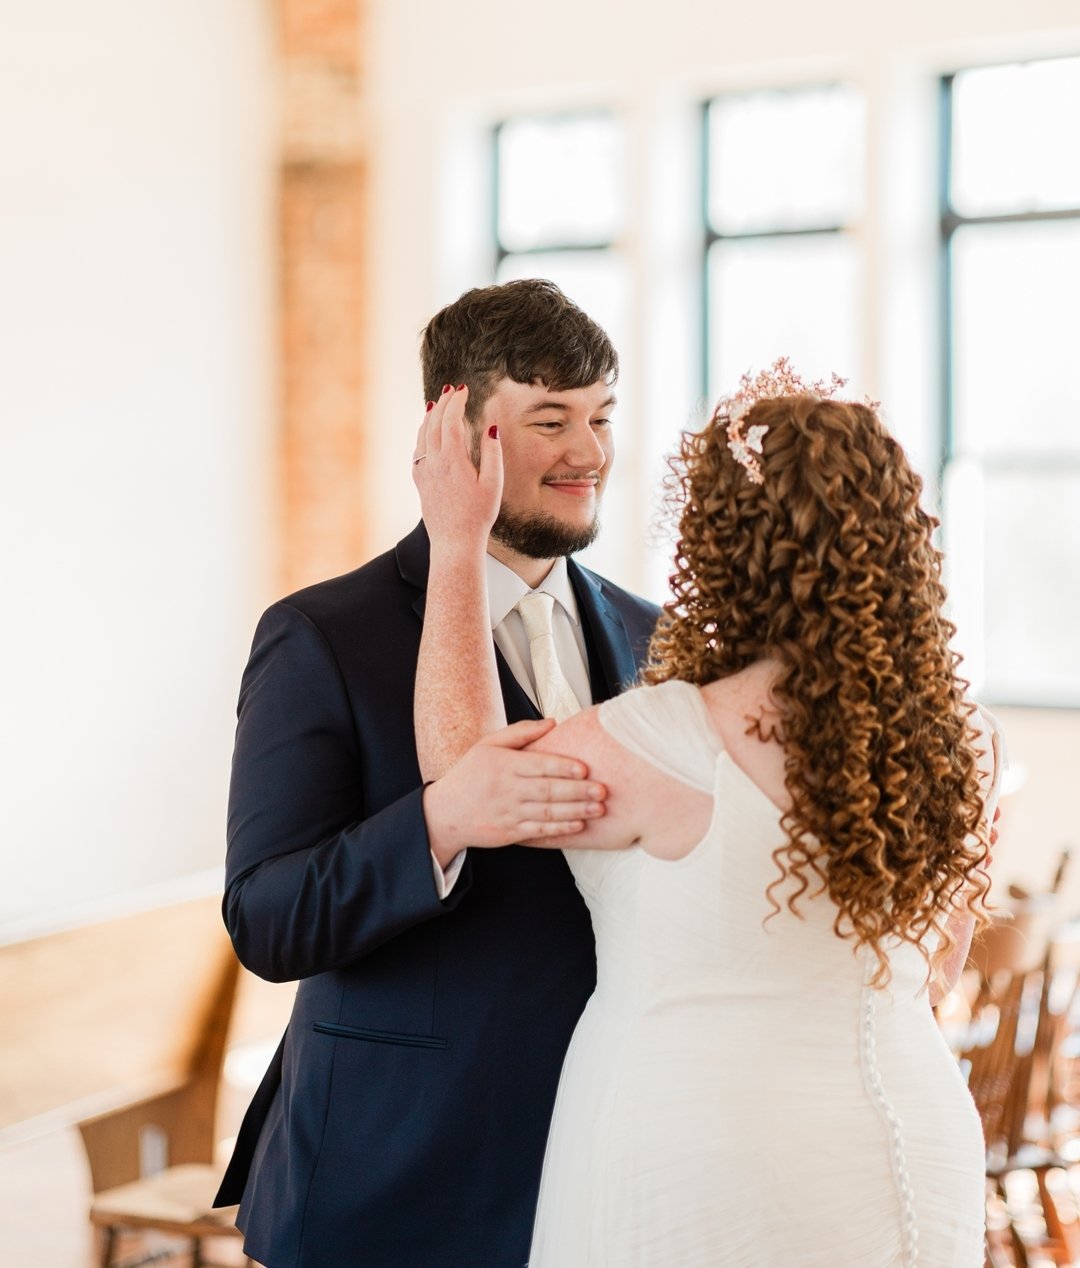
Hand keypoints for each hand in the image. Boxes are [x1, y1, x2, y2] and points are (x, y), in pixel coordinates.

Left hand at [412, 384, 501, 553]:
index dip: (456, 402)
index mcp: (452, 460)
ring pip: (422, 436)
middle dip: (442, 404)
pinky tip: (427, 434)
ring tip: (437, 405)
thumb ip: (492, 454)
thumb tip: (491, 428)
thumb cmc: (478, 516)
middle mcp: (433, 463)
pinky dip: (423, 435)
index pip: (450, 421)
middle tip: (451, 390)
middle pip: (433, 423)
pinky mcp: (420, 482)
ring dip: (430, 417)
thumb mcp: (493, 485)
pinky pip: (417, 450)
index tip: (463, 390)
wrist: (454, 543)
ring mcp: (424, 472)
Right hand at [422, 718, 606, 866]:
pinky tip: (578, 824)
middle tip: (603, 790)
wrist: (445, 812)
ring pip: (548, 812)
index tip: (585, 769)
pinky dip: (559, 829)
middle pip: (548, 790)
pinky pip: (539, 831)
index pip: (539, 765)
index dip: (563, 767)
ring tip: (599, 808)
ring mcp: (509, 812)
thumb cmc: (470, 774)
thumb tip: (552, 722)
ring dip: (576, 811)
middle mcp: (508, 789)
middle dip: (578, 791)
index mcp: (505, 765)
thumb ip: (520, 733)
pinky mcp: (510, 832)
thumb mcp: (488, 745)